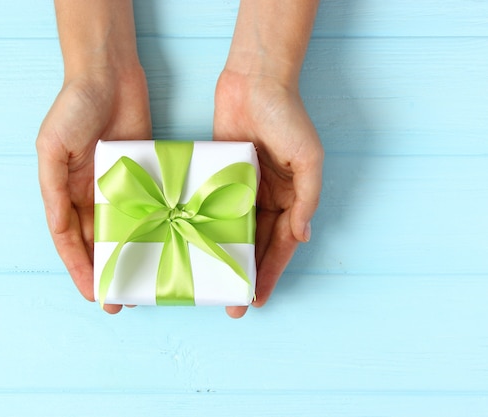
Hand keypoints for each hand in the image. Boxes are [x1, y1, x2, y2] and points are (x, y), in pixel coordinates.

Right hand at [36, 67, 151, 313]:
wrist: (109, 74)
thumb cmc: (73, 107)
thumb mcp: (52, 149)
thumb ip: (54, 190)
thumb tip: (58, 229)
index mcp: (65, 192)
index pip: (70, 241)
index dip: (80, 269)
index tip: (94, 293)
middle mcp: (91, 194)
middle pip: (98, 243)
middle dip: (106, 273)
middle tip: (119, 302)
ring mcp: (119, 186)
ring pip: (125, 232)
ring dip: (131, 258)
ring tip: (143, 285)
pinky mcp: (145, 175)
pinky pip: (149, 208)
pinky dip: (152, 230)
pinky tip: (162, 249)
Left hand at [213, 69, 323, 317]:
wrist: (254, 81)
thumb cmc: (286, 117)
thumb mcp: (308, 159)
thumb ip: (306, 199)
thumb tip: (302, 237)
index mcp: (291, 198)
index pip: (281, 246)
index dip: (269, 273)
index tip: (255, 299)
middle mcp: (267, 199)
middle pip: (256, 246)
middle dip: (246, 276)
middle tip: (232, 306)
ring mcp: (242, 190)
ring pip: (233, 233)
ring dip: (226, 259)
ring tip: (212, 286)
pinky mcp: (219, 177)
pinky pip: (214, 209)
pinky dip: (207, 229)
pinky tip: (194, 248)